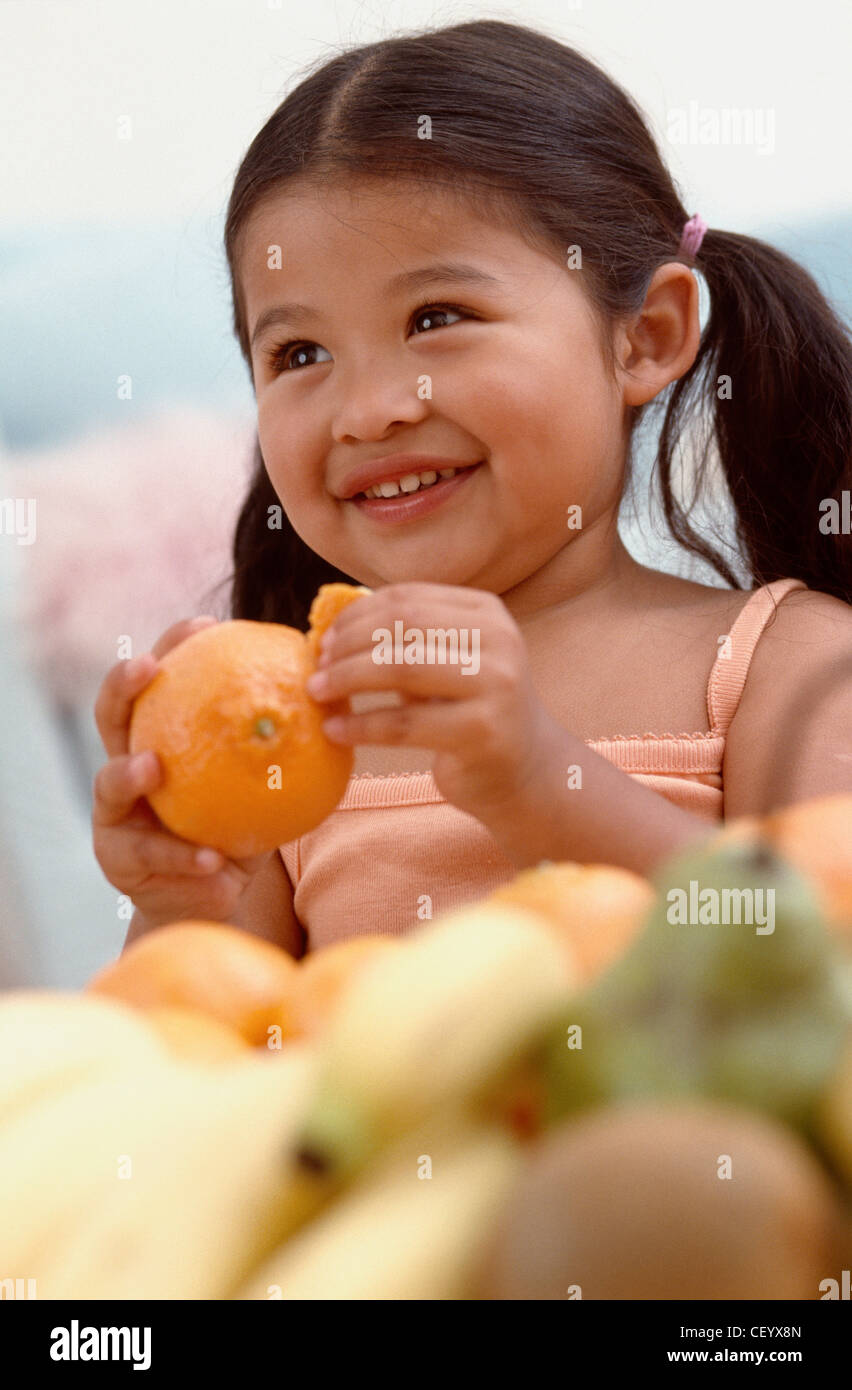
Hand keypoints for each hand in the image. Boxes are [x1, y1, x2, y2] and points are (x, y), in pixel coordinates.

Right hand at [92, 617, 273, 927]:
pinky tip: (212, 863)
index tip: (205, 625)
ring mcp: (115, 812)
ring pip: (108, 784)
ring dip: (129, 773)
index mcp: (163, 735)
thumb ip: (289, 745)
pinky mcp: (118, 860)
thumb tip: (340, 700)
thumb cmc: (242, 825)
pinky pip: (149, 856)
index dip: (174, 646)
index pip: (161, 679)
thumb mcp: (267, 783)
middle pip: (112, 714)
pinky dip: (183, 859)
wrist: (212, 893)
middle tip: (149, 668)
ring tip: (152, 769)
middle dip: (122, 684)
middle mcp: (126, 763)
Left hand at [305, 582, 565, 826]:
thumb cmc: (469, 712)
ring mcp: (496, 685)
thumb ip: (403, 640)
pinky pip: (404, 725)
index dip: (356, 615)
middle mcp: (498, 640)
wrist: (524, 771)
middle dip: (348, 645)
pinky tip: (335, 731)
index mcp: (486, 613)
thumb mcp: (444, 664)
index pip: (406, 598)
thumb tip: (329, 628)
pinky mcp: (483, 732)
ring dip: (347, 679)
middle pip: (401, 626)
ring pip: (401, 669)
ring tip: (317, 694)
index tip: (324, 639)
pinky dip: (360, 726)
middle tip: (316, 668)